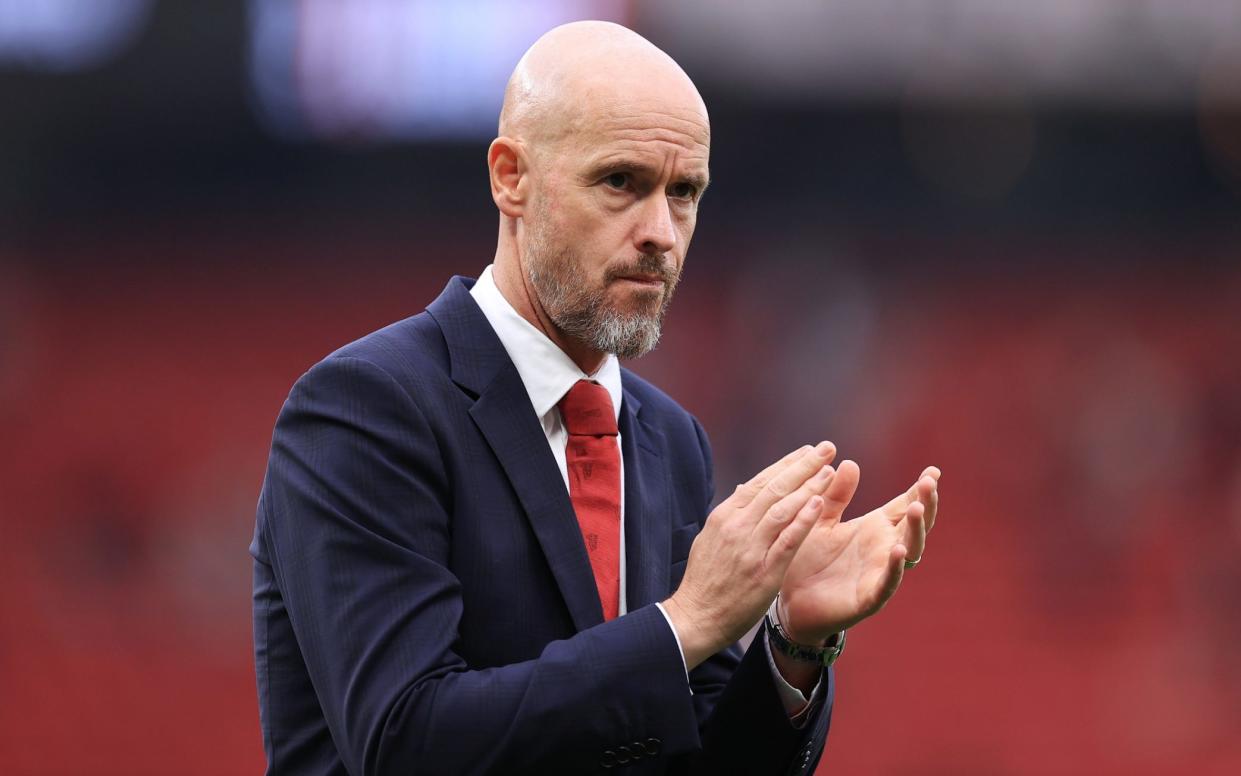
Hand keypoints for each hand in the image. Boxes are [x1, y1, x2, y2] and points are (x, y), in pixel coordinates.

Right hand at [662, 442, 836, 668]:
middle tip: (826, 449)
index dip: (786, 464)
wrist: (695, 616)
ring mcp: (750, 547)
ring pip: (783, 508)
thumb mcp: (710, 538)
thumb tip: (743, 488)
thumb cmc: (705, 580)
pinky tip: (818, 504)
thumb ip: (731, 513)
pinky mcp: (764, 570)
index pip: (760, 482)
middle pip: (774, 488)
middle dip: (803, 466)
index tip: (806, 452)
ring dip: (808, 487)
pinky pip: (787, 540)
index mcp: (725, 515)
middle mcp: (737, 526)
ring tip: (829, 471)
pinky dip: (803, 520)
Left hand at [778, 455, 940, 645]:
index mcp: (875, 528)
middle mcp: (883, 548)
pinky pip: (887, 583)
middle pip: (915, 524)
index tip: (932, 471)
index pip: (905, 505)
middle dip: (925, 504)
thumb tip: (849, 462)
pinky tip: (899, 551)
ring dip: (915, 530)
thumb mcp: (820, 520)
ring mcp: (879, 573)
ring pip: (909, 551)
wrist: (791, 602)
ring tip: (916, 509)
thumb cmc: (808, 559)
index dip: (920, 489)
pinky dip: (895, 568)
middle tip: (929, 484)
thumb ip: (835, 495)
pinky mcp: (868, 598)